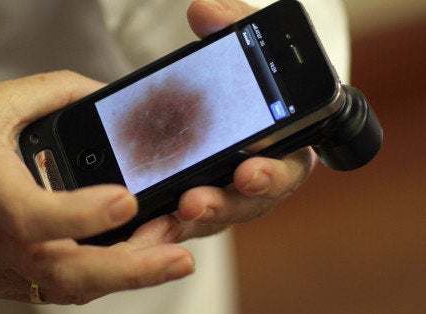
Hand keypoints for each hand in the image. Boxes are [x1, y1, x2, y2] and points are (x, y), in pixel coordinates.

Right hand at [0, 71, 193, 304]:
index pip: (38, 217)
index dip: (86, 212)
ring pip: (69, 289)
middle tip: (181, 254)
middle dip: (134, 271)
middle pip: (70, 275)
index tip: (127, 198)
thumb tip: (104, 96)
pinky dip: (93, 277)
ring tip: (164, 254)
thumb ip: (55, 94)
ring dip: (122, 277)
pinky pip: (54, 289)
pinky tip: (122, 259)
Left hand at [165, 0, 318, 240]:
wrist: (225, 98)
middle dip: (223, 204)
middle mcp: (256, 179)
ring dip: (188, 220)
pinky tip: (137, 226)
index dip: (271, 175)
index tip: (249, 170)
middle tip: (195, 201)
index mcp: (284, 147)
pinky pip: (179, 220)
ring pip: (211, 218)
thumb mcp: (244, 43)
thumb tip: (204, 12)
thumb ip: (233, 24)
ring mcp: (223, 195)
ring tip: (165, 215)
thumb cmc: (245, 72)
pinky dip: (161, 224)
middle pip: (247, 204)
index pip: (288, 169)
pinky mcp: (191, 203)